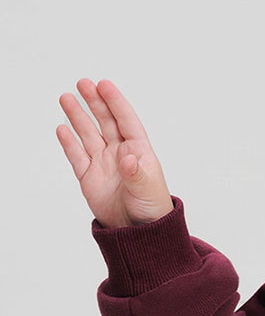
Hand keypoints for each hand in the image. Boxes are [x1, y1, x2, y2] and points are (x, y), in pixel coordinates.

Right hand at [56, 78, 173, 229]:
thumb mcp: (147, 189)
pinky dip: (69, 142)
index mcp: (139, 151)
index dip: (116, 102)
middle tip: (83, 83)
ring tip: (66, 98)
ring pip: (88, 134)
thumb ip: (136, 174)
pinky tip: (62, 128)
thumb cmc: (152, 208)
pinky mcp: (89, 177)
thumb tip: (128, 159)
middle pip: (105, 122)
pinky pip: (77, 156)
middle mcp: (120, 153)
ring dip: (78, 116)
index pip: (126, 120)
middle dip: (95, 102)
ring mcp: (103, 164)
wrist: (138, 232)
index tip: (104, 84)